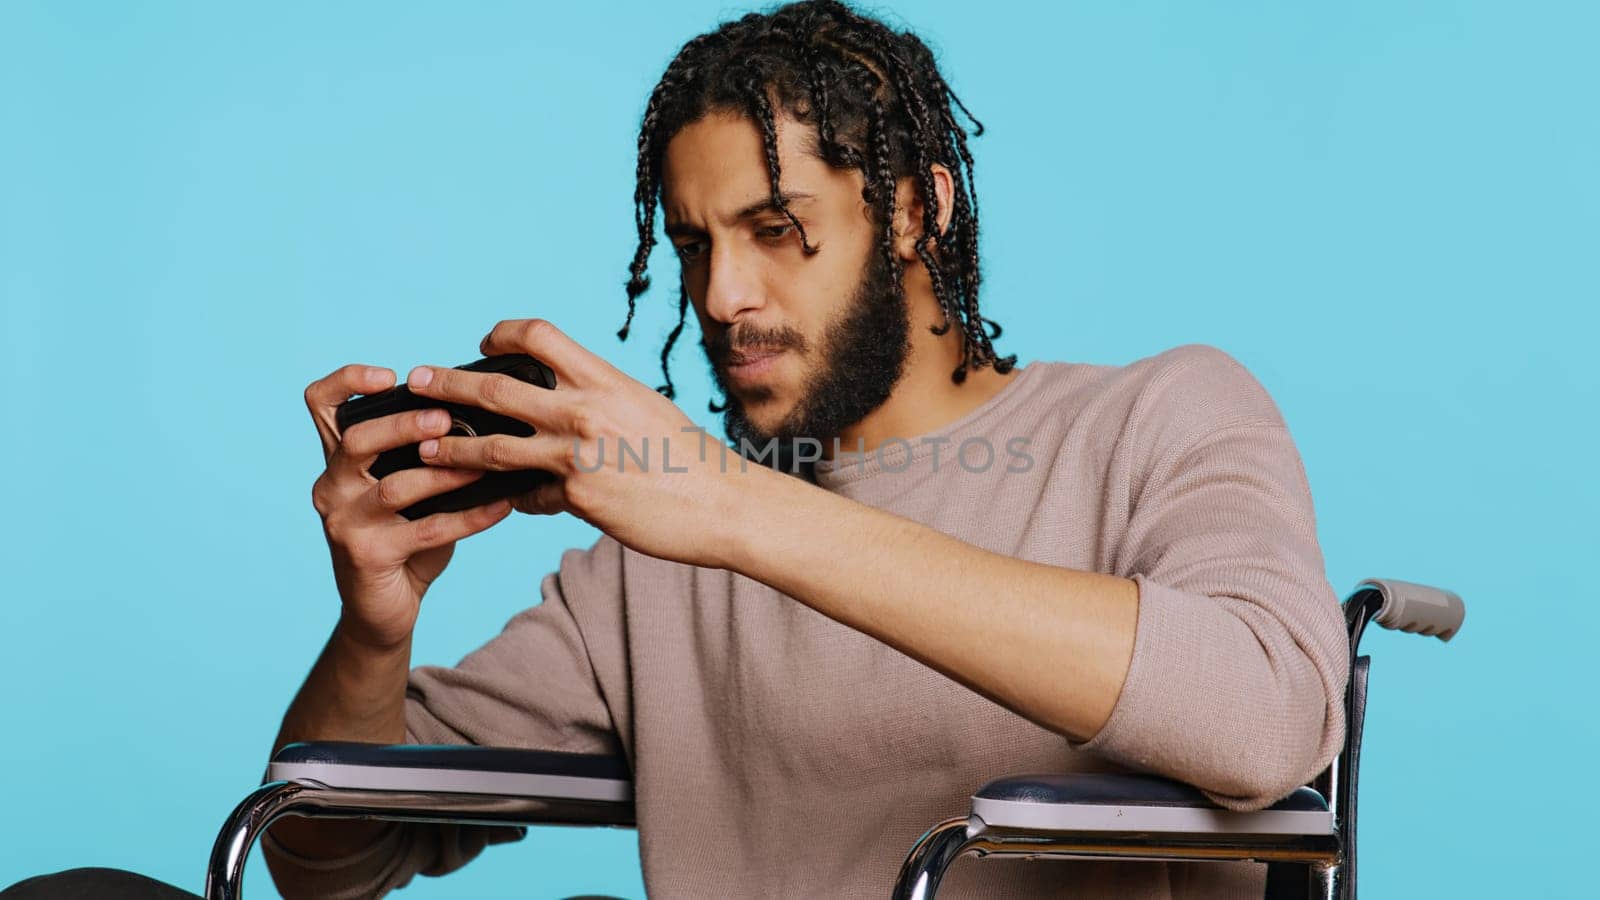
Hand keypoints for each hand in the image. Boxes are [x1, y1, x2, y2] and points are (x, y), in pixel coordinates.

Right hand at [304, 364, 514, 649]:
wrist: (382, 607)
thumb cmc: (402, 536)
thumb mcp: (406, 488)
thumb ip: (424, 454)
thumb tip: (483, 416)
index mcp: (338, 460)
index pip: (321, 404)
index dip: (348, 381)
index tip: (391, 376)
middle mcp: (331, 486)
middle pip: (357, 441)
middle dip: (404, 425)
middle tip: (445, 418)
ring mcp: (344, 523)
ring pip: (394, 488)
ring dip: (445, 473)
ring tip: (484, 463)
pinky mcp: (367, 557)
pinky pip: (426, 531)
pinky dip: (469, 517)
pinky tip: (501, 508)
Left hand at [404, 319, 764, 568]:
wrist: (722, 503)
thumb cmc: (688, 456)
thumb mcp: (643, 407)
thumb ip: (598, 399)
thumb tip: (562, 398)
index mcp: (603, 378)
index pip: (537, 336)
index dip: (501, 335)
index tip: (482, 344)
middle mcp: (584, 410)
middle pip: (494, 389)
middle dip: (446, 386)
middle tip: (417, 383)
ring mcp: (576, 457)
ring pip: (493, 448)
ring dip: (452, 450)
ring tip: (424, 452)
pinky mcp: (577, 500)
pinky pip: (526, 496)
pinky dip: (509, 498)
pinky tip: (496, 503)